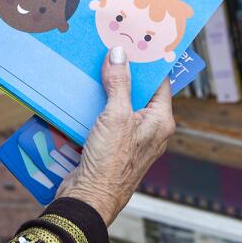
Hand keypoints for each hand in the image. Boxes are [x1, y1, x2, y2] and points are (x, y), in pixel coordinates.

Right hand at [57, 46, 175, 225]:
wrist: (88, 199)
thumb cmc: (110, 163)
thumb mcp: (115, 116)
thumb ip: (119, 83)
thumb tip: (120, 55)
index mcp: (161, 121)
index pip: (160, 82)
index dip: (149, 63)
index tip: (138, 42)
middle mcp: (150, 129)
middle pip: (138, 92)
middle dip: (123, 74)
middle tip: (110, 50)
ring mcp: (130, 139)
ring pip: (119, 105)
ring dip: (105, 90)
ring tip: (92, 68)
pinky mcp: (111, 147)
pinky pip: (105, 120)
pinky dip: (94, 107)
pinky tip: (80, 94)